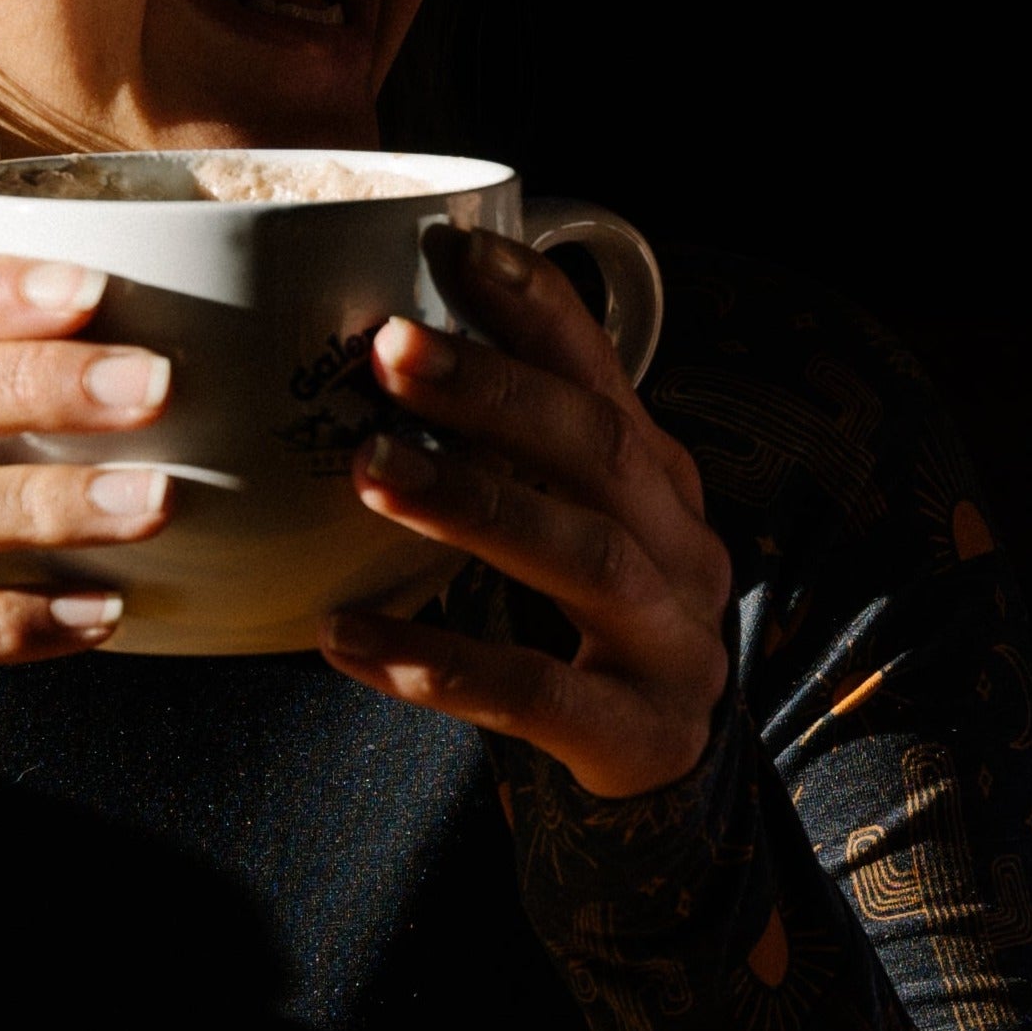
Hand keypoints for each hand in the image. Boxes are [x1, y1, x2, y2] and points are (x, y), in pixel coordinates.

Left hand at [319, 227, 732, 798]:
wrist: (664, 782)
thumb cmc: (584, 633)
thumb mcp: (565, 527)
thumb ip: (506, 454)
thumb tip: (373, 349)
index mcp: (659, 483)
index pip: (605, 374)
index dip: (537, 308)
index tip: (453, 248)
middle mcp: (684, 548)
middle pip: (602, 451)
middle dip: (495, 392)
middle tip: (387, 347)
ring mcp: (676, 643)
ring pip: (587, 558)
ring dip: (477, 506)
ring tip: (369, 470)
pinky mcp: (643, 734)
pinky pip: (540, 695)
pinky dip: (443, 664)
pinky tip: (347, 638)